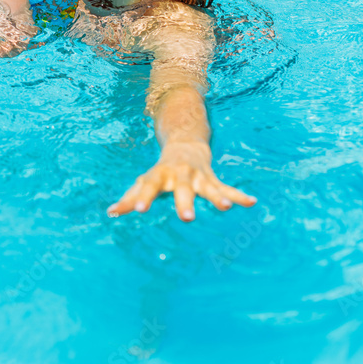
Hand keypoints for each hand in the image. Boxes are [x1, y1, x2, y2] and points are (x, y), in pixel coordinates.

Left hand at [107, 141, 255, 221]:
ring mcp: (198, 176)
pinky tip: (251, 203)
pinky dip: (239, 196)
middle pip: (182, 189)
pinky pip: (227, 188)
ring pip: (209, 188)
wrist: (184, 145)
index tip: (138, 210)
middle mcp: (179, 175)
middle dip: (185, 202)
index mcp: (159, 176)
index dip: (143, 197)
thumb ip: (130, 197)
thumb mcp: (145, 181)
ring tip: (224, 208)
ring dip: (217, 197)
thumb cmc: (160, 171)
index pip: (149, 186)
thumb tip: (111, 212)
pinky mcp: (212, 179)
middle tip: (187, 218)